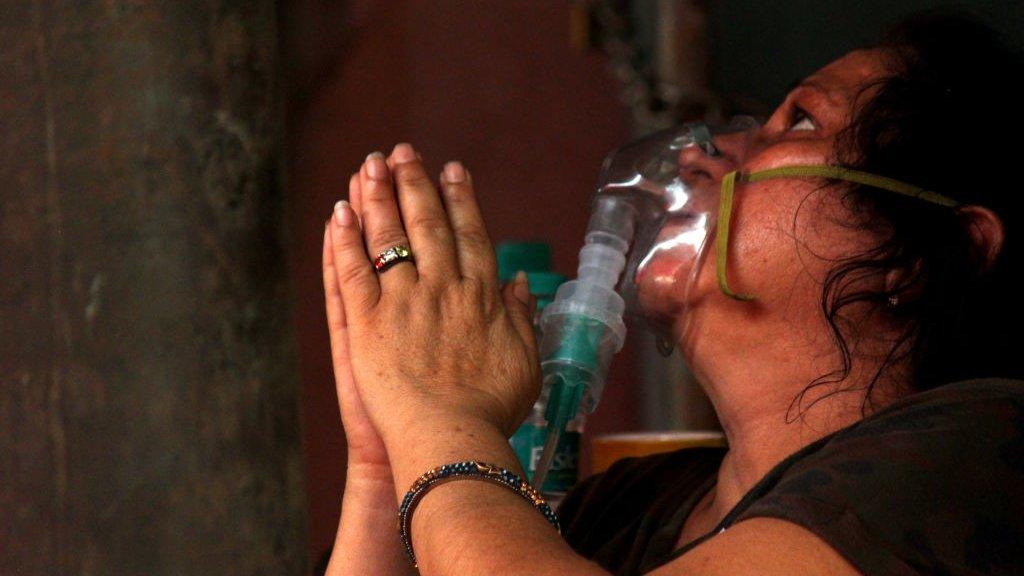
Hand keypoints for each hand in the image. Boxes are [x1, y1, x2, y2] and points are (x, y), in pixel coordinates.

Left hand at [326, 143, 540, 451]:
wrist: (451, 439)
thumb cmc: (491, 410)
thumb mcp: (523, 362)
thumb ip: (522, 317)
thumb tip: (520, 282)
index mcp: (479, 295)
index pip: (469, 234)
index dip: (460, 199)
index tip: (453, 170)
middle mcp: (442, 287)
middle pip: (426, 224)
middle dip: (415, 183)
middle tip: (404, 152)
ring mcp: (402, 301)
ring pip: (387, 237)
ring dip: (378, 197)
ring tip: (370, 165)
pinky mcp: (366, 321)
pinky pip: (352, 270)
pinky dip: (344, 239)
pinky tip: (339, 212)